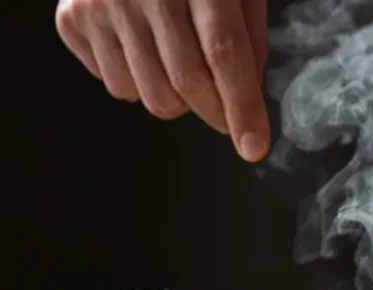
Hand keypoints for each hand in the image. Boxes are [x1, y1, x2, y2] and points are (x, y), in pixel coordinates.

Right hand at [55, 0, 270, 161]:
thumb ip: (248, 39)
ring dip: (178, 99)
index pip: (223, 52)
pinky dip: (140, 82)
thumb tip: (245, 101)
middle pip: (187, 83)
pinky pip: (117, 86)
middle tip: (226, 111)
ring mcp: (102, 3)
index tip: (254, 146)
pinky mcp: (73, 19)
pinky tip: (144, 47)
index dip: (242, 106)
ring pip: (151, 95)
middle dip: (216, 112)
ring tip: (179, 60)